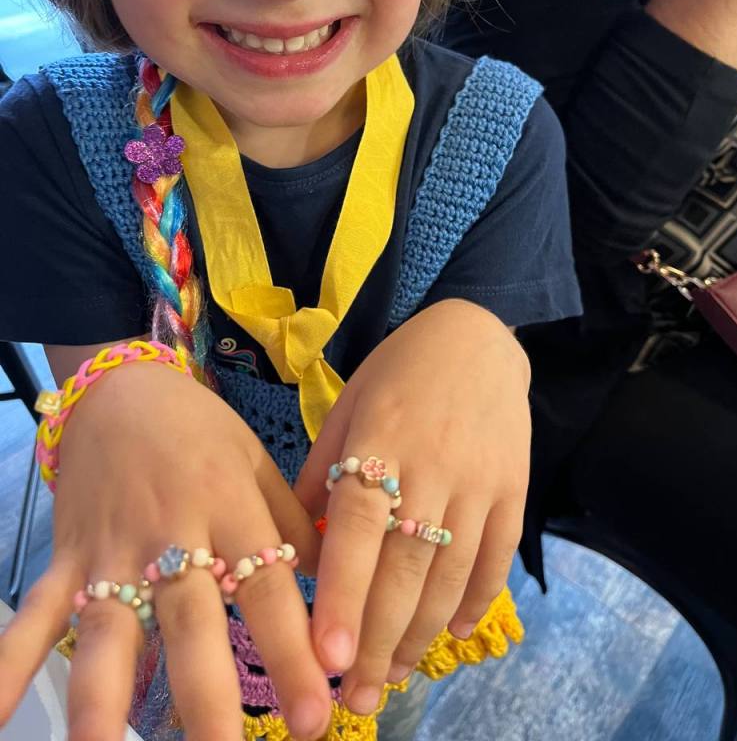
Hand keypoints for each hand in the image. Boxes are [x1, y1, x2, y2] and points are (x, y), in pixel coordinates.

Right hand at [0, 360, 330, 740]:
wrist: (124, 388)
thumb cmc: (201, 431)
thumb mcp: (257, 463)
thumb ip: (295, 522)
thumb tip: (342, 583)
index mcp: (228, 507)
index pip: (264, 585)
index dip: (290, 647)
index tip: (315, 713)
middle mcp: (171, 533)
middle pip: (189, 620)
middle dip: (210, 696)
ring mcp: (112, 550)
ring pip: (109, 628)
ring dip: (104, 698)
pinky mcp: (68, 557)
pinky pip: (34, 612)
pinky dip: (9, 661)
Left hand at [294, 299, 530, 714]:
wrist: (477, 336)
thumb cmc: (397, 371)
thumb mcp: (347, 406)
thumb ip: (321, 475)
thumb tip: (298, 552)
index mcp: (380, 439)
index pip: (359, 527)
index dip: (345, 594)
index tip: (328, 656)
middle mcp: (433, 464)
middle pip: (406, 566)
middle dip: (379, 640)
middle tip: (356, 697)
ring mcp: (481, 480)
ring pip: (451, 573)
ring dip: (421, 634)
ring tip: (393, 678)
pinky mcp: (514, 488)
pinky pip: (497, 556)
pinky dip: (475, 601)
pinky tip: (449, 634)